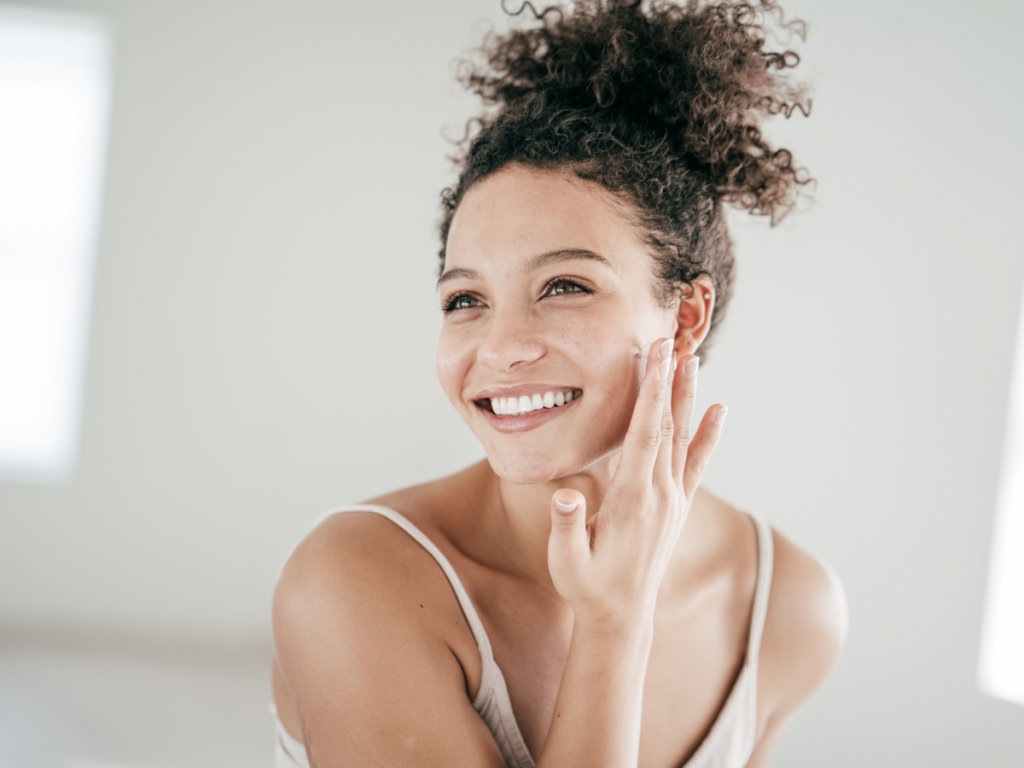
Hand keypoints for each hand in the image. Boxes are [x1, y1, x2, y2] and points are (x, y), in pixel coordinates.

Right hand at [547, 337, 727, 630]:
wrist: (622, 617)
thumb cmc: (587, 586)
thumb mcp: (566, 563)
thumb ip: (566, 528)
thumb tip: (563, 497)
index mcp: (632, 501)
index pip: (644, 436)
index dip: (651, 394)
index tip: (655, 358)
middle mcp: (660, 495)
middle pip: (668, 427)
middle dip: (670, 381)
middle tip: (672, 341)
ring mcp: (673, 500)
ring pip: (684, 438)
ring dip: (688, 397)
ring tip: (692, 359)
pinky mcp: (678, 506)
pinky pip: (698, 463)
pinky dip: (710, 435)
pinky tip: (720, 410)